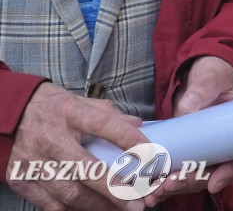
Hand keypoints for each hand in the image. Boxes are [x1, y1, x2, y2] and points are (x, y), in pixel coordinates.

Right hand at [6, 82, 147, 210]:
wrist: (11, 113)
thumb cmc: (54, 108)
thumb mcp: (81, 101)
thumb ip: (110, 114)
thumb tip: (139, 126)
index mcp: (70, 112)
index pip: (104, 124)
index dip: (129, 139)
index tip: (150, 154)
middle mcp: (51, 138)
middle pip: (87, 169)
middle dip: (115, 190)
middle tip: (136, 203)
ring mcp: (34, 161)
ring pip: (69, 192)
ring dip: (97, 206)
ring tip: (118, 210)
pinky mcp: (21, 179)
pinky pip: (49, 203)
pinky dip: (71, 210)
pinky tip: (89, 209)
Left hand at [147, 57, 232, 203]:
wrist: (202, 73)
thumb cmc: (215, 72)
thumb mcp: (212, 76)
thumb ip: (201, 89)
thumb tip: (186, 109)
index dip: (231, 172)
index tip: (213, 184)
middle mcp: (225, 143)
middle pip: (215, 172)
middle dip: (192, 182)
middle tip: (169, 185)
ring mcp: (205, 148)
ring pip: (195, 176)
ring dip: (176, 186)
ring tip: (155, 189)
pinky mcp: (187, 149)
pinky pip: (179, 169)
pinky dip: (166, 180)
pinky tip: (150, 186)